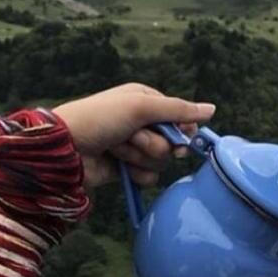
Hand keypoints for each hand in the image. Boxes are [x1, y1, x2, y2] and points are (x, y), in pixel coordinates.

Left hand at [53, 83, 215, 189]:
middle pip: (172, 140)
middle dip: (155, 143)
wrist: (64, 150)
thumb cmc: (100, 118)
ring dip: (141, 156)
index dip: (182, 129)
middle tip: (135, 138)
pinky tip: (121, 168)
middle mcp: (141, 122)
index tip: (182, 137)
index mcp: (145, 101)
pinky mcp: (127, 168)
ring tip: (118, 150)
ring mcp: (134, 146)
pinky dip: (137, 173)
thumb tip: (213, 109)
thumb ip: (179, 110)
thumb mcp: (141, 106)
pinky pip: (149, 175)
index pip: (180, 117)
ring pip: (161, 159)